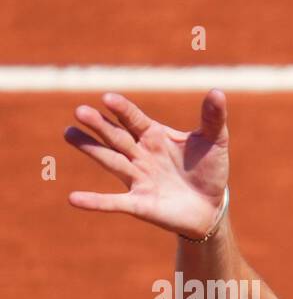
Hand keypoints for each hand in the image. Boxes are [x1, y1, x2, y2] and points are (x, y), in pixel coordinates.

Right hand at [63, 89, 230, 239]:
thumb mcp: (215, 142)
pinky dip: (95, 202)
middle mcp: (140, 154)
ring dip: (90, 148)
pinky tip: (74, 199)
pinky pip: (113, 202)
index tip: (108, 99)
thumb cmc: (209, 170)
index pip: (134, 119)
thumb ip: (213, 118)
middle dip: (99, 125)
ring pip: (110, 160)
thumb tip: (218, 92)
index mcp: (153, 136)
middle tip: (80, 111)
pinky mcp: (139, 204)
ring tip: (68, 133)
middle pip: (116, 136)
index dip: (123, 110)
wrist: (211, 207)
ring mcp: (137, 178)